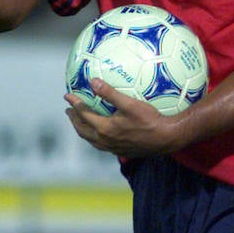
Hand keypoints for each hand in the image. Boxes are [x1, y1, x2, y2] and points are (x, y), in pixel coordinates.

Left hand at [65, 78, 183, 157]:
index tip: (68, 95)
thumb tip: (93, 81)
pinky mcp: (120, 151)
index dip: (74, 104)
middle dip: (73, 119)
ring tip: (79, 122)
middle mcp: (105, 140)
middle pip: (82, 129)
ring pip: (90, 139)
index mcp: (105, 128)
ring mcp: (112, 148)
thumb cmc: (149, 120)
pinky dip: (93, 137)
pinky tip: (99, 133)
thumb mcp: (130, 104)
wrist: (165, 139)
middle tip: (69, 110)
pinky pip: (100, 145)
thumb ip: (110, 93)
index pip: (84, 114)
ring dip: (82, 129)